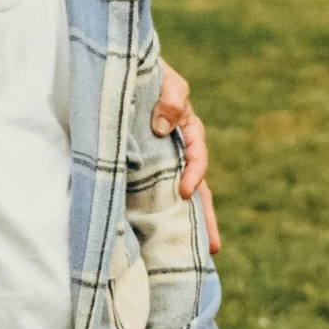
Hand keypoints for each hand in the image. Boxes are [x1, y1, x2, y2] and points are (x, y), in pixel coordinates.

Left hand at [150, 58, 217, 251]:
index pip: (197, 154)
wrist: (117, 71)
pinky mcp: (138, 170)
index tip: (186, 191)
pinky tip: (151, 241)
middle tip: (212, 248)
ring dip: (185, 224)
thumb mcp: (163, 79)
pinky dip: (154, 215)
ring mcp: (158, 163)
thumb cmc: (144, 73)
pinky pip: (149, 194)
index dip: (195, 172)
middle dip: (204, 218)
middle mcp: (175, 150)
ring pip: (175, 197)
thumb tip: (162, 127)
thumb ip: (169, 98)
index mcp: (186, 129)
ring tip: (190, 257)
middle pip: (195, 188)